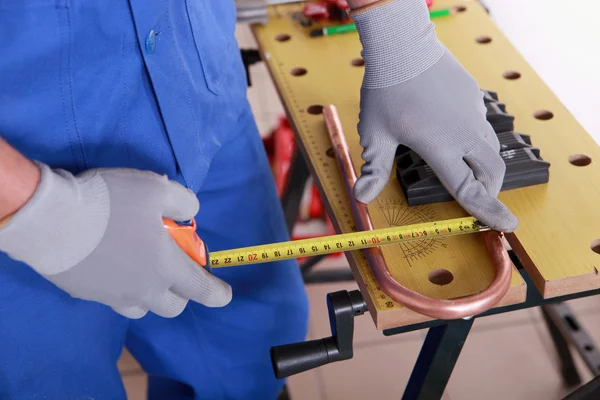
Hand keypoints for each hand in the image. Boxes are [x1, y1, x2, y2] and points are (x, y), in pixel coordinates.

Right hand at [0, 163, 231, 317]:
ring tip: (144, 271)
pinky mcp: (87, 294)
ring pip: (142, 307)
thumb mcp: (156, 189)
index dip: (217, 294)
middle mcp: (143, 290)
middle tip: (177, 273)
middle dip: (182, 294)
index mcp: (166, 268)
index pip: (201, 290)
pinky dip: (121, 288)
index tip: (224, 295)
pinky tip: (113, 267)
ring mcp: (113, 296)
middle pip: (172, 307)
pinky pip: (112, 298)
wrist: (52, 220)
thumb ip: (183, 202)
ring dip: (151, 294)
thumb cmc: (111, 204)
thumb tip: (191, 213)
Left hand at [350, 0, 517, 231]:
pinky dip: (476, 141)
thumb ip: (373, 168)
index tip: (508, 224)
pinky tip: (455, 135)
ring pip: (491, 149)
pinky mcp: (475, 98)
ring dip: (485, 167)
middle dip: (490, 191)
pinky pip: (482, 126)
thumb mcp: (375, 133)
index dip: (488, 211)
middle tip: (478, 200)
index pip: (469, 189)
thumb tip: (360, 197)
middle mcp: (464, 133)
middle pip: (492, 172)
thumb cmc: (386, 91)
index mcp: (440, 148)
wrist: (403, 46)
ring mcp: (473, 113)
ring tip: (466, 172)